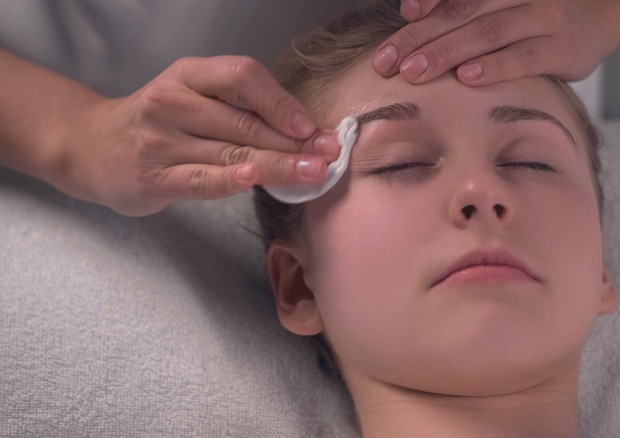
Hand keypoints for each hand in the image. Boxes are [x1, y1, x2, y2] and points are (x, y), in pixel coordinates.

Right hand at [63, 56, 340, 215]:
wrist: (93, 148)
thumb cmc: (157, 123)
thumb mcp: (193, 98)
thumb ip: (239, 111)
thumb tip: (305, 133)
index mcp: (189, 75)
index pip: (242, 76)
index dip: (281, 101)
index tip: (311, 126)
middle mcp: (172, 102)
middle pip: (244, 121)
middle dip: (293, 142)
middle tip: (328, 155)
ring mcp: (160, 141)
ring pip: (230, 152)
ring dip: (278, 164)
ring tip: (312, 172)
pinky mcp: (154, 177)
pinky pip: (199, 179)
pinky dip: (229, 180)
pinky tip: (253, 179)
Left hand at [373, 0, 619, 84]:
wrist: (603, 15)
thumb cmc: (537, 15)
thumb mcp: (501, 4)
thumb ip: (464, 9)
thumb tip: (412, 14)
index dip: (428, 3)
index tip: (403, 17)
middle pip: (462, 13)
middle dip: (421, 38)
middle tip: (388, 62)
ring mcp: (545, 17)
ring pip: (488, 32)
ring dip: (448, 52)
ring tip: (415, 71)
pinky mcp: (563, 48)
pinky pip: (525, 57)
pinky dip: (495, 67)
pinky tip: (468, 78)